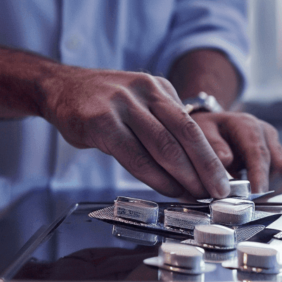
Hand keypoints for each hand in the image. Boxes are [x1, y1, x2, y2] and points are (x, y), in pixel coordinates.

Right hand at [39, 65, 230, 198]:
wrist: (59, 87)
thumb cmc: (103, 103)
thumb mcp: (139, 101)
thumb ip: (163, 124)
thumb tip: (195, 163)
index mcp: (159, 87)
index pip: (193, 126)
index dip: (211, 156)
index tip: (223, 181)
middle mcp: (145, 91)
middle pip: (185, 134)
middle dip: (205, 168)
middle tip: (217, 192)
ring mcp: (122, 104)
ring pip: (163, 146)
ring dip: (183, 176)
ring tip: (196, 195)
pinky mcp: (100, 121)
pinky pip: (134, 155)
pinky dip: (155, 177)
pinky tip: (167, 189)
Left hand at [191, 111, 281, 195]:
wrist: (212, 125)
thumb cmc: (206, 128)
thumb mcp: (202, 130)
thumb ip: (213, 144)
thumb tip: (226, 160)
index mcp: (248, 126)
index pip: (259, 153)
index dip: (259, 175)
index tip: (255, 193)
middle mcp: (266, 134)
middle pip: (280, 166)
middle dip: (265, 187)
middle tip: (245, 201)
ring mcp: (274, 145)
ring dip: (269, 189)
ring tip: (246, 196)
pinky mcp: (276, 157)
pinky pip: (281, 179)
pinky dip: (269, 189)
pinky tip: (251, 190)